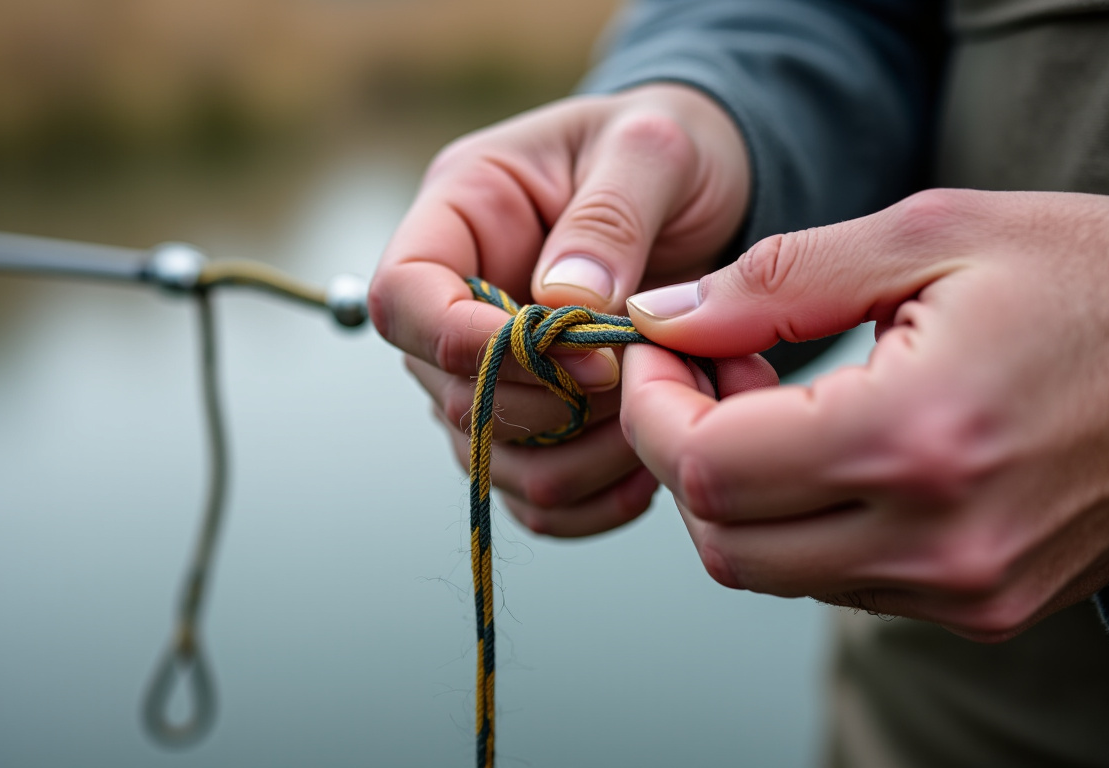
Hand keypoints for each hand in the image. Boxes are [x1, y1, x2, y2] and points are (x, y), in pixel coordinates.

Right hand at [370, 84, 750, 535]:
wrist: (704, 186)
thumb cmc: (664, 148)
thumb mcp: (652, 149)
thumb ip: (609, 217)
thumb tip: (564, 304)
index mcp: (460, 214)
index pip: (404, 296)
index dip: (464, 342)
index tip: (574, 356)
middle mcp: (457, 299)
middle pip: (449, 392)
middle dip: (548, 406)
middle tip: (643, 381)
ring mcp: (489, 367)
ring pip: (490, 457)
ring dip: (577, 458)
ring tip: (659, 416)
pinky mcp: (532, 418)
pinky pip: (534, 493)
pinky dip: (591, 500)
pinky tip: (647, 469)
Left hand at [621, 189, 1108, 640]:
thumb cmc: (1083, 279)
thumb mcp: (928, 236)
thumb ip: (777, 282)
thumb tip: (660, 320)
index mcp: (917, 438)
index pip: (710, 470)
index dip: (650, 409)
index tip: (651, 352)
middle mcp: (937, 540)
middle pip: (725, 540)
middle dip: (680, 452)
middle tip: (706, 367)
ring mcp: (961, 588)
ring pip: (772, 569)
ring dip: (737, 488)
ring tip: (772, 396)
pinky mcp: (980, 606)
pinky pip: (838, 579)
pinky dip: (799, 518)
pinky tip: (824, 443)